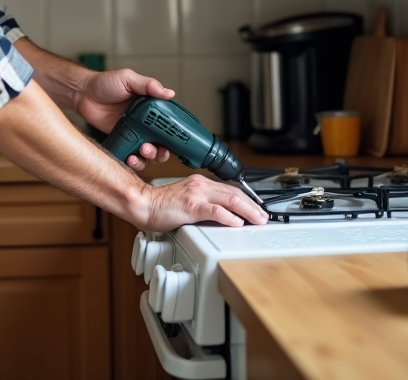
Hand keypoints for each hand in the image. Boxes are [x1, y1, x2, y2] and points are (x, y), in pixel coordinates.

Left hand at [76, 69, 174, 170]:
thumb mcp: (128, 79)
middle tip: (150, 148)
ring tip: (139, 152)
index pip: (170, 126)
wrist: (83, 93)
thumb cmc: (105, 83)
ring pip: (148, 155)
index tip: (177, 143)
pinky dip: (133, 162)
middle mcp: (146, 124)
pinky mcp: (122, 142)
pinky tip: (129, 158)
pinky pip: (132, 157)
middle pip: (162, 145)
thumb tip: (169, 93)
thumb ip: (148, 85)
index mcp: (152, 109)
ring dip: (148, 159)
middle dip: (161, 152)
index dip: (176, 137)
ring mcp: (134, 135)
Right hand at [136, 174, 267, 230]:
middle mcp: (200, 185)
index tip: (257, 209)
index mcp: (200, 184)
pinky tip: (237, 223)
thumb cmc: (162, 206)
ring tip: (257, 219)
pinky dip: (229, 217)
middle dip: (253, 206)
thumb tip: (223, 215)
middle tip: (263, 216)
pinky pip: (215, 211)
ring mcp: (196, 194)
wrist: (143, 204)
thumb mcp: (188, 201)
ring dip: (247, 211)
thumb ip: (204, 205)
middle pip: (235, 193)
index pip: (230, 190)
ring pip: (229, 199)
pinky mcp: (191, 206)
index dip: (247, 200)